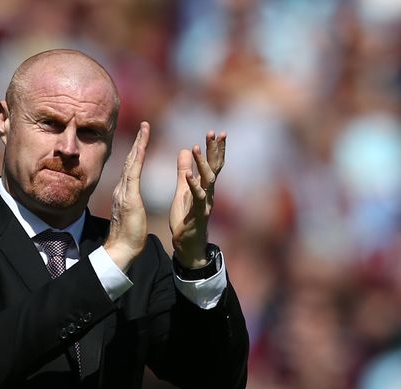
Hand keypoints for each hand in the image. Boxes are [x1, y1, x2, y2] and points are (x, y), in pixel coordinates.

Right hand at [104, 121, 149, 271]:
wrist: (121, 249)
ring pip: (132, 162)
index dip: (136, 152)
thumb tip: (129, 201)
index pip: (131, 168)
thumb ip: (130, 204)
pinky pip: (134, 172)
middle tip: (145, 125)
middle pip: (130, 160)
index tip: (142, 139)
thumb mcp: (131, 215)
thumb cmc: (128, 237)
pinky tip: (142, 145)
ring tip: (146, 128)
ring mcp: (124, 191)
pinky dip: (138, 157)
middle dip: (138, 142)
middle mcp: (122, 189)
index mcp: (124, 193)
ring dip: (139, 143)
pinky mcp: (129, 196)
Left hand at [170, 131, 225, 268]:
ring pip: (208, 180)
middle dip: (214, 150)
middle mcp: (209, 193)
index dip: (215, 149)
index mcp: (206, 187)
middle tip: (214, 133)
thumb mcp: (183, 190)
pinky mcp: (197, 214)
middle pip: (215, 168)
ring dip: (203, 164)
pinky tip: (188, 175)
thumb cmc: (186, 217)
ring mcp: (205, 203)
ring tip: (196, 147)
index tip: (216, 132)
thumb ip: (184, 171)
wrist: (188, 244)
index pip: (213, 164)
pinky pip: (197, 197)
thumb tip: (185, 149)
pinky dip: (193, 185)